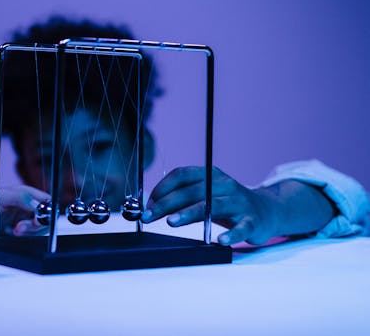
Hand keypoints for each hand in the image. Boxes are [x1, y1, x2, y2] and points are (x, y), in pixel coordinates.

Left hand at [0, 185, 49, 236]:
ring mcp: (21, 219)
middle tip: (20, 227)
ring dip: (27, 232)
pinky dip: (22, 237)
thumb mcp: (1, 197)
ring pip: (37, 229)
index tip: (37, 219)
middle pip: (44, 218)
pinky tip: (10, 233)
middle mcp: (26, 206)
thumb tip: (37, 204)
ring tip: (13, 230)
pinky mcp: (16, 231)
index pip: (46, 202)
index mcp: (25, 194)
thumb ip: (21, 198)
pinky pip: (28, 237)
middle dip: (35, 225)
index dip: (46, 211)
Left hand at [141, 166, 280, 245]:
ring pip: (212, 205)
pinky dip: (231, 234)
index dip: (162, 188)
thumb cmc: (228, 205)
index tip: (148, 203)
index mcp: (210, 174)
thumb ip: (183, 198)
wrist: (267, 211)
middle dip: (166, 203)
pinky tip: (219, 240)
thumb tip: (152, 206)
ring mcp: (239, 202)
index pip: (182, 175)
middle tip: (149, 216)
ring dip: (189, 213)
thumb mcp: (206, 195)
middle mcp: (225, 185)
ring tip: (171, 222)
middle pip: (192, 191)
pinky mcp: (253, 220)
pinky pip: (242, 227)